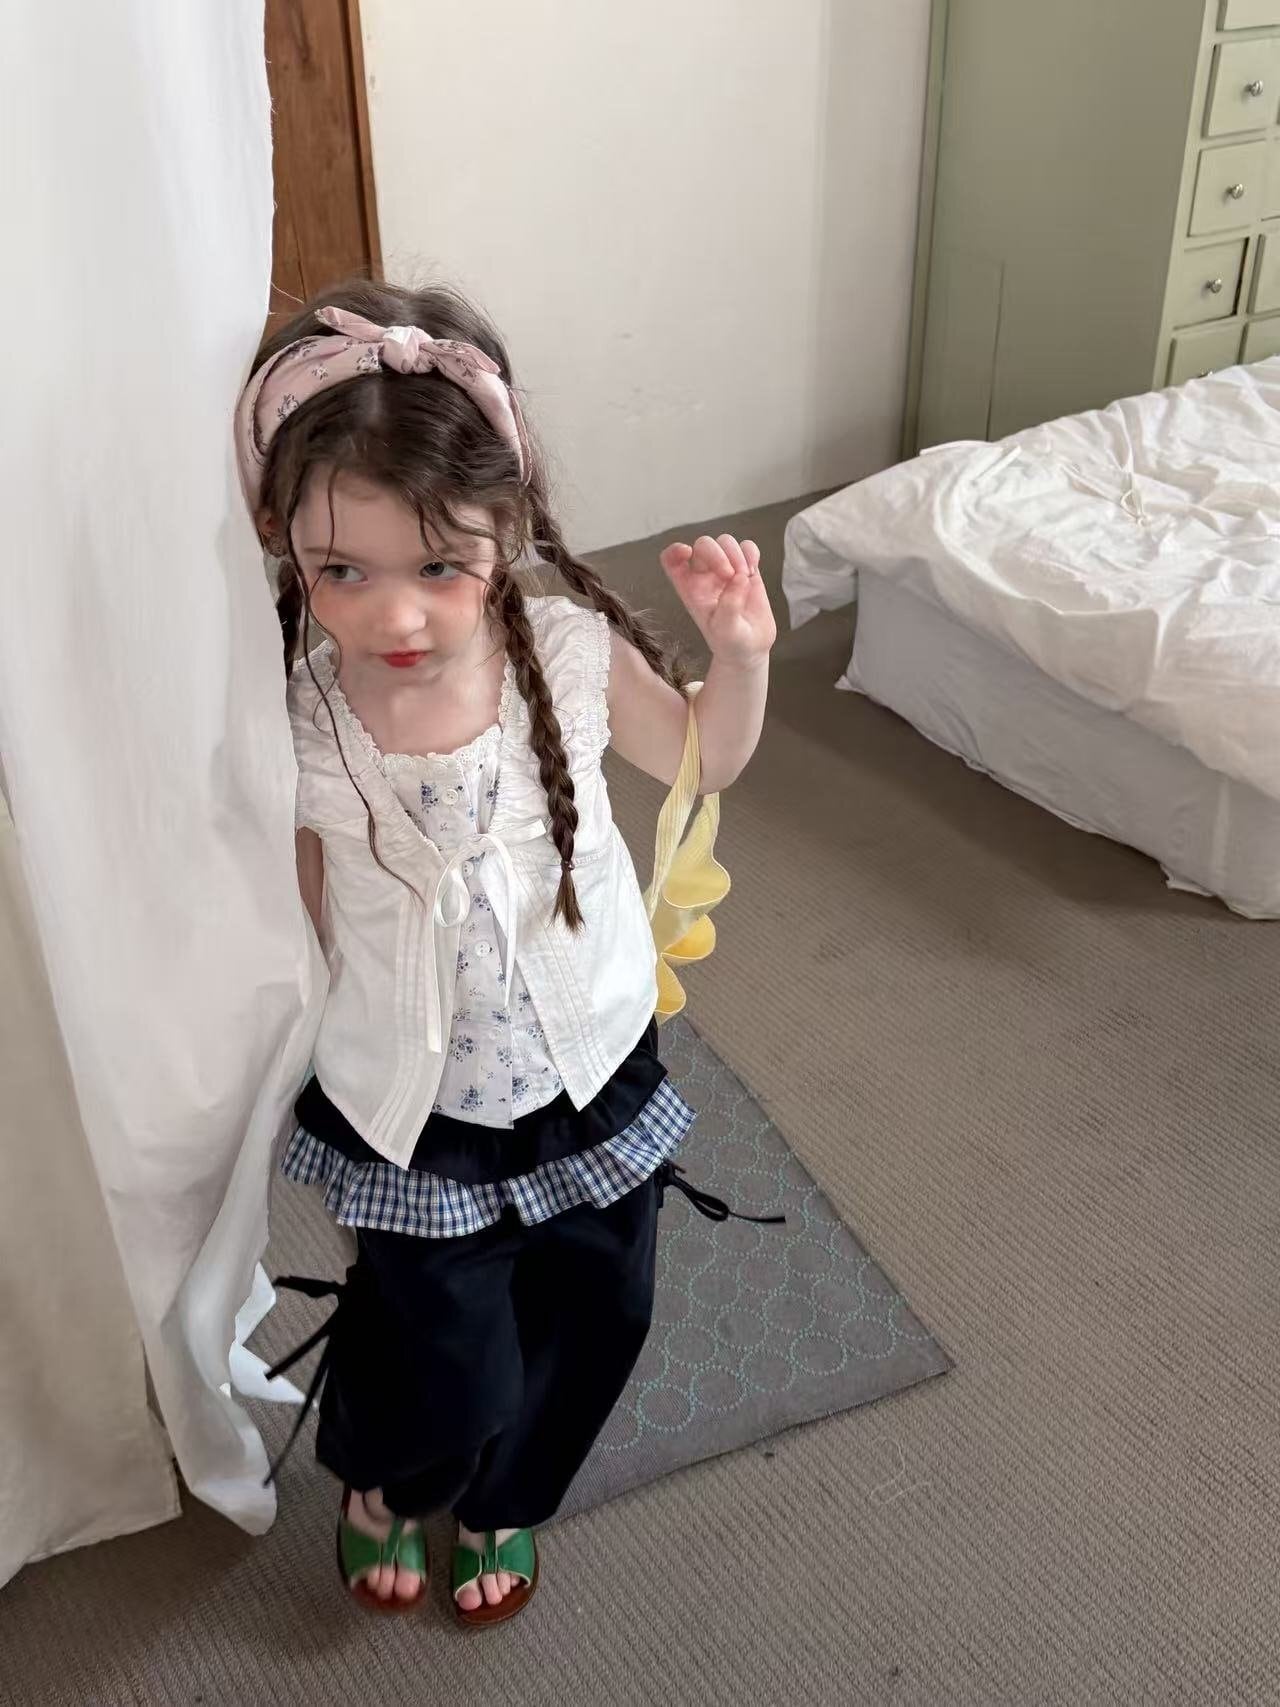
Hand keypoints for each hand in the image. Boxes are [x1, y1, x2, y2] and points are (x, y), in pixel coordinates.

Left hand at [659, 535, 776, 667]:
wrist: (751, 649)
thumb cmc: (731, 643)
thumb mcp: (726, 631)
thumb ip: (729, 605)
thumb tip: (740, 577)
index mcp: (690, 589)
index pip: (671, 560)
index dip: (675, 551)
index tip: (687, 553)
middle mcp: (705, 576)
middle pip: (703, 544)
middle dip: (717, 554)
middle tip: (730, 575)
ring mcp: (727, 570)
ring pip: (726, 542)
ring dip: (737, 554)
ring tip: (746, 577)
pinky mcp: (747, 570)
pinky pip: (747, 547)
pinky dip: (751, 553)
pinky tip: (753, 570)